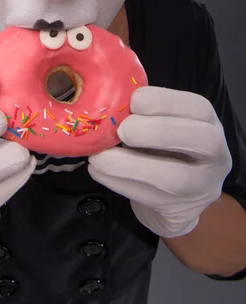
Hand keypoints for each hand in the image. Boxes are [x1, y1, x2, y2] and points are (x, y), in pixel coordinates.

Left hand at [88, 86, 232, 237]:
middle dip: (158, 131)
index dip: (167, 102)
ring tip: (98, 157)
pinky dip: (119, 183)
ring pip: (175, 178)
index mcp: (207, 123)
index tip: (134, 101)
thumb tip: (105, 99)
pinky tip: (98, 171)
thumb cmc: (161, 149)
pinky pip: (151, 199)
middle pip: (202, 141)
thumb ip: (143, 112)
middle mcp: (215, 155)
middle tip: (122, 130)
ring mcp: (203, 188)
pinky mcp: (182, 213)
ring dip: (129, 165)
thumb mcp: (160, 124)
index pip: (199, 107)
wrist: (172, 200)